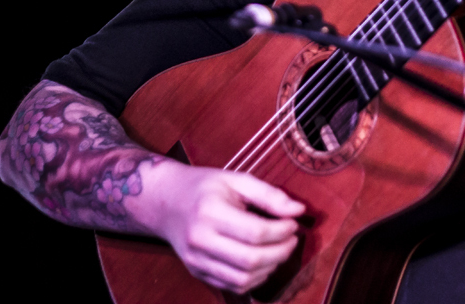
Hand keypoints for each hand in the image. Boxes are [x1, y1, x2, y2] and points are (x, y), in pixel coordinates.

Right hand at [134, 163, 304, 293]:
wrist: (166, 203)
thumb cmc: (204, 188)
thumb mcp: (235, 179)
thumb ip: (268, 194)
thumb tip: (298, 210)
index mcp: (210, 211)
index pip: (255, 232)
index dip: (282, 231)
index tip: (293, 223)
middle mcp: (200, 239)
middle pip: (250, 259)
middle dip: (280, 252)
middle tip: (292, 240)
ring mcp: (196, 260)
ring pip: (242, 279)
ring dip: (270, 268)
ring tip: (279, 250)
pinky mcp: (197, 273)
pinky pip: (232, 286)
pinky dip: (254, 279)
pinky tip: (263, 263)